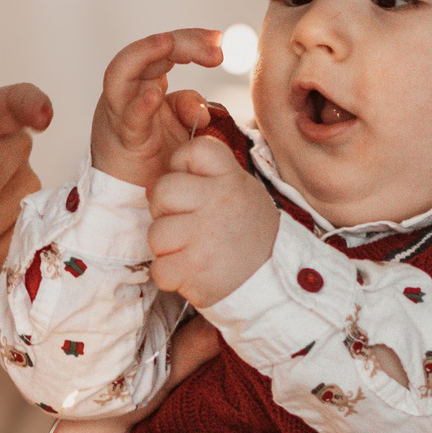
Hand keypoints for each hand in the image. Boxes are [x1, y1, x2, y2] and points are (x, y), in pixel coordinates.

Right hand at [91, 30, 222, 188]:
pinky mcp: (120, 139)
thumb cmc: (154, 160)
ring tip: (167, 44)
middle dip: (181, 43)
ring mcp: (119, 112)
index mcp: (144, 83)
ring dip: (145, 55)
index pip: (166, 49)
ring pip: (122, 72)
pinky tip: (154, 96)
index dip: (191, 39)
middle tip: (215, 49)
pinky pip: (127, 119)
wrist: (134, 199)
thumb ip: (190, 108)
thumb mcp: (180, 127)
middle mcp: (128, 91)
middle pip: (148, 52)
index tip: (219, 40)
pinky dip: (139, 106)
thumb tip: (201, 108)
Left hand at [148, 134, 278, 308]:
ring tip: (191, 252)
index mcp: (231, 180)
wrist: (275, 282)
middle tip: (185, 226)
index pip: (193, 150)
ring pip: (156, 233)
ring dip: (167, 248)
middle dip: (165, 211)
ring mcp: (205, 237)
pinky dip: (169, 276)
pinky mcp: (195, 270)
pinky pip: (159, 268)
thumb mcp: (242, 193)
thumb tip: (156, 185)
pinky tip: (190, 273)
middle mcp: (219, 202)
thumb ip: (207, 179)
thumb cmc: (249, 236)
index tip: (191, 188)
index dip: (180, 165)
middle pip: (162, 190)